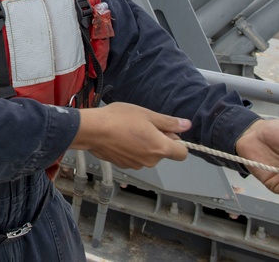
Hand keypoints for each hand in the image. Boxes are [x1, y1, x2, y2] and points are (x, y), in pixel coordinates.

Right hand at [72, 102, 190, 168]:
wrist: (92, 130)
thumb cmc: (118, 119)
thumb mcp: (146, 114)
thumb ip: (168, 122)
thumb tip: (186, 125)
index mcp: (160, 148)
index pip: (182, 153)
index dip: (177, 141)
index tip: (166, 131)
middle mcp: (150, 161)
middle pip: (163, 153)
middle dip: (157, 140)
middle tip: (143, 125)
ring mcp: (136, 165)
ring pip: (148, 155)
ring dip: (143, 145)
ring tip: (129, 130)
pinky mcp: (124, 165)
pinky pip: (134, 158)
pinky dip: (131, 150)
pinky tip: (121, 138)